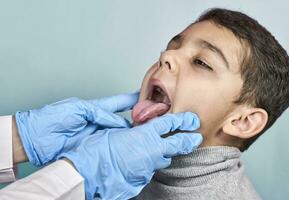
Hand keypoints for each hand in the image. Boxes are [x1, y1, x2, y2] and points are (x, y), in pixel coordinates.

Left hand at [15, 92, 138, 165]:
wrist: (36, 140)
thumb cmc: (51, 119)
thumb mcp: (77, 109)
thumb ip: (98, 112)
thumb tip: (118, 121)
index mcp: (94, 108)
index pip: (118, 102)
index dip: (131, 98)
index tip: (144, 93)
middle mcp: (98, 121)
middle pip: (122, 118)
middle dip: (138, 115)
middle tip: (153, 114)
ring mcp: (97, 134)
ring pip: (119, 132)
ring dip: (132, 131)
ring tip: (147, 129)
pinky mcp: (93, 147)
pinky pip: (111, 144)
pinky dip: (121, 143)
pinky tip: (130, 144)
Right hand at [60, 112, 202, 199]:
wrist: (87, 173)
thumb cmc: (96, 150)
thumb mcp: (113, 132)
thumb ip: (130, 130)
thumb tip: (134, 129)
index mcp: (144, 135)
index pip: (169, 124)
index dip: (182, 121)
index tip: (191, 120)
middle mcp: (151, 151)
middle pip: (177, 144)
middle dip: (188, 140)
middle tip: (196, 138)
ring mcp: (148, 167)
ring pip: (163, 159)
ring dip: (163, 154)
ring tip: (160, 151)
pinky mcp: (142, 179)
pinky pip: (150, 170)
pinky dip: (149, 165)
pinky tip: (141, 163)